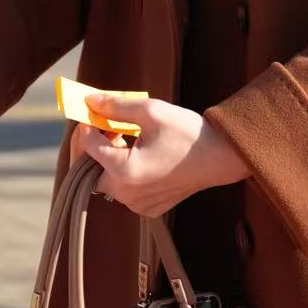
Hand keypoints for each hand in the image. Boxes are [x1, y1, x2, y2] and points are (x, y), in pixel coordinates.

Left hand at [74, 96, 250, 218]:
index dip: (87, 124)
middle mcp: (127, 194)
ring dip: (108, 156)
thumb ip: (116, 106)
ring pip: (106, 179)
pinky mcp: (147, 207)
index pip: (87, 146)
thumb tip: (90, 100)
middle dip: (93, 145)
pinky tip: (139, 152)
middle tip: (105, 124)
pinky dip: (123, 170)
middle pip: (90, 169)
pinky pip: (123, 189)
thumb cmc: (187, 133)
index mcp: (124, 171)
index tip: (95, 110)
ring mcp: (137, 204)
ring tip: (125, 136)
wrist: (220, 157)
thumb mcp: (151, 111)